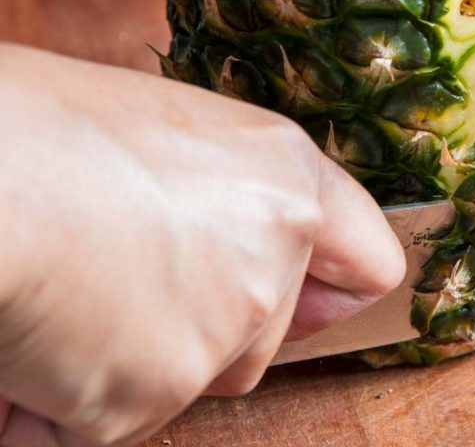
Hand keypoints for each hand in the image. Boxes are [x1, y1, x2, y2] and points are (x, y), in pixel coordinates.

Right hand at [0, 44, 404, 445]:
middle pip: (264, 341)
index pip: (369, 261)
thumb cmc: (39, 129)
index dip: (334, 291)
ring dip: (127, 365)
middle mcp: (275, 253)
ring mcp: (221, 330)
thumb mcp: (160, 131)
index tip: (314, 306)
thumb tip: (220, 245)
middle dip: (201, 334)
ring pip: (186, 383)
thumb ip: (221, 195)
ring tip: (60, 297)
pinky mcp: (150, 395)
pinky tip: (27, 339)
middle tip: (114, 281)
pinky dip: (59, 404)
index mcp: (283, 176)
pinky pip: (104, 425)